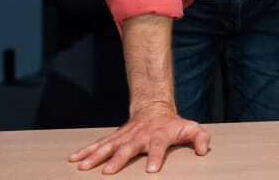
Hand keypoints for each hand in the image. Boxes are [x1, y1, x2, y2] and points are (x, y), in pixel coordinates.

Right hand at [69, 102, 210, 173]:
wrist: (154, 108)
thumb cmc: (173, 124)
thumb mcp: (191, 128)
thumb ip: (200, 138)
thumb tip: (204, 150)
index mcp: (158, 135)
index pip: (157, 146)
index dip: (155, 157)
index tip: (151, 170)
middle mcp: (139, 136)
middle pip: (128, 147)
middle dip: (118, 159)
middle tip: (108, 172)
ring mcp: (125, 136)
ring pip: (108, 145)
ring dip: (95, 156)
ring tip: (83, 167)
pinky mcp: (115, 138)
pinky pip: (99, 144)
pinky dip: (86, 151)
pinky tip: (74, 159)